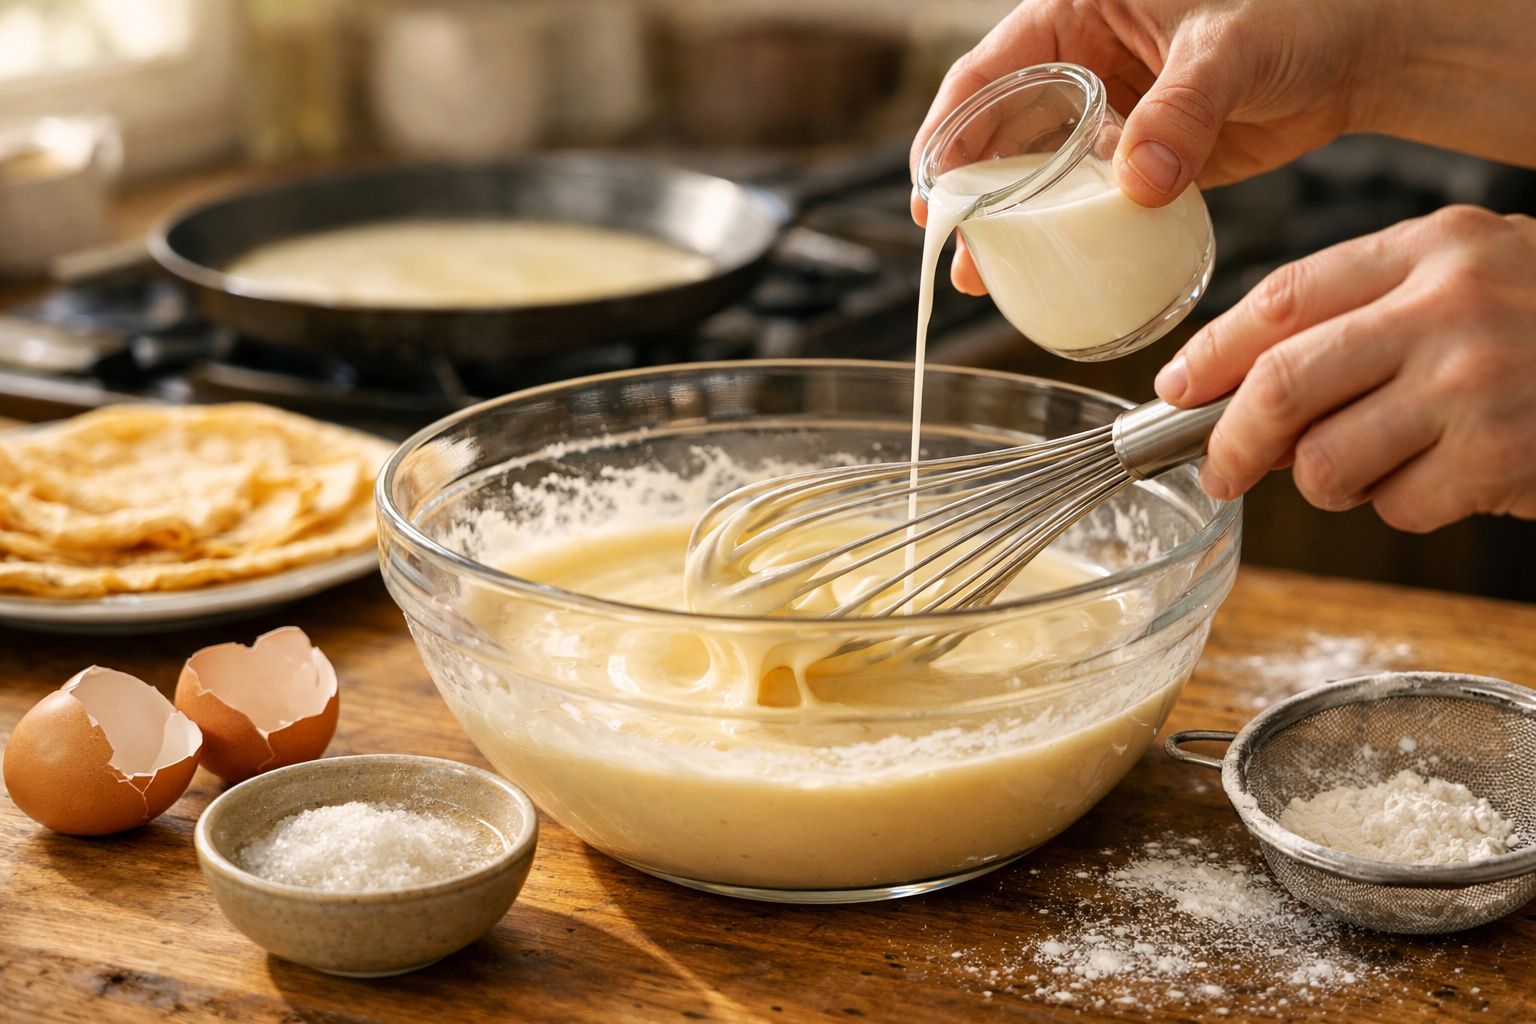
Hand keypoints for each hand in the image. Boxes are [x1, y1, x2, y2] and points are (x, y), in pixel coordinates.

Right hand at [910, 0, 1384, 294]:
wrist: (1360, 52)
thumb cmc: (1300, 12)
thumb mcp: (1231, 46)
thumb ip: (1185, 107)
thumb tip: (1138, 184)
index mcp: (1077, 13)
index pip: (986, 73)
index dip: (947, 133)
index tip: (932, 192)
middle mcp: (1080, 64)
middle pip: (998, 133)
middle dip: (969, 196)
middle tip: (958, 253)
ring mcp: (1109, 116)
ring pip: (1036, 174)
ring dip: (1010, 226)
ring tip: (988, 279)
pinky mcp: (1141, 158)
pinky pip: (1089, 201)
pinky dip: (1067, 236)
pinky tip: (1052, 273)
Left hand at [1155, 206, 1535, 531]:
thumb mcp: (1464, 277)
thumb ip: (1360, 313)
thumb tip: (1229, 387)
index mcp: (1431, 248)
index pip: (1283, 298)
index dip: (1211, 353)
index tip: (1174, 390)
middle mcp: (1450, 308)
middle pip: (1282, 384)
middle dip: (1230, 440)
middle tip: (1219, 469)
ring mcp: (1477, 383)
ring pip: (1327, 462)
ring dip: (1327, 484)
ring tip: (1369, 467)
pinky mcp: (1501, 456)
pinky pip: (1397, 507)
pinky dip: (1401, 508)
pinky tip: (1445, 479)